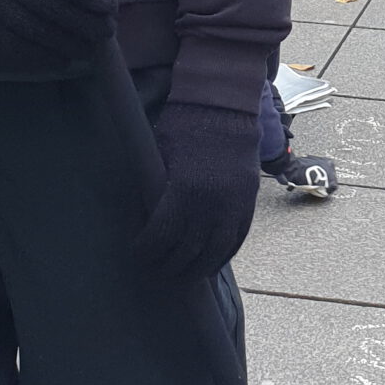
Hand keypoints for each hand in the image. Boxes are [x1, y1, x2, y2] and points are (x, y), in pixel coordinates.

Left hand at [135, 100, 261, 279]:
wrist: (225, 105)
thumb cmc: (183, 125)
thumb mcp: (159, 156)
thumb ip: (155, 189)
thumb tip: (143, 217)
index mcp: (184, 190)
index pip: (161, 236)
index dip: (146, 250)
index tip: (137, 253)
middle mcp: (211, 204)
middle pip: (188, 252)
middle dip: (168, 267)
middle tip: (154, 273)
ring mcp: (234, 205)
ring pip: (215, 253)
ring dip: (196, 271)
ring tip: (182, 278)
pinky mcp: (248, 202)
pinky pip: (237, 240)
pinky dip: (223, 257)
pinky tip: (209, 266)